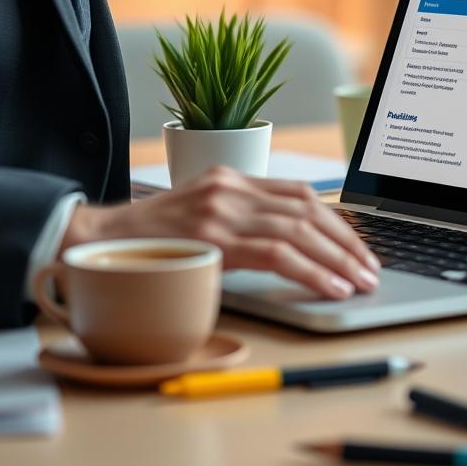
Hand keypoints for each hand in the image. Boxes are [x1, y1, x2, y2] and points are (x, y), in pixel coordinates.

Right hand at [60, 167, 380, 299]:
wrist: (96, 241)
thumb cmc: (151, 240)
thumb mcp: (201, 217)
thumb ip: (240, 222)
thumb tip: (293, 246)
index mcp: (231, 178)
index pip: (300, 194)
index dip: (336, 221)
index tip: (358, 246)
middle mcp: (230, 188)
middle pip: (307, 210)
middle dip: (346, 242)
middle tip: (370, 268)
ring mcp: (220, 210)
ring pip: (298, 230)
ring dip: (337, 259)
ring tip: (361, 281)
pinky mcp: (211, 238)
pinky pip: (276, 253)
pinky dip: (311, 271)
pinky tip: (331, 286)